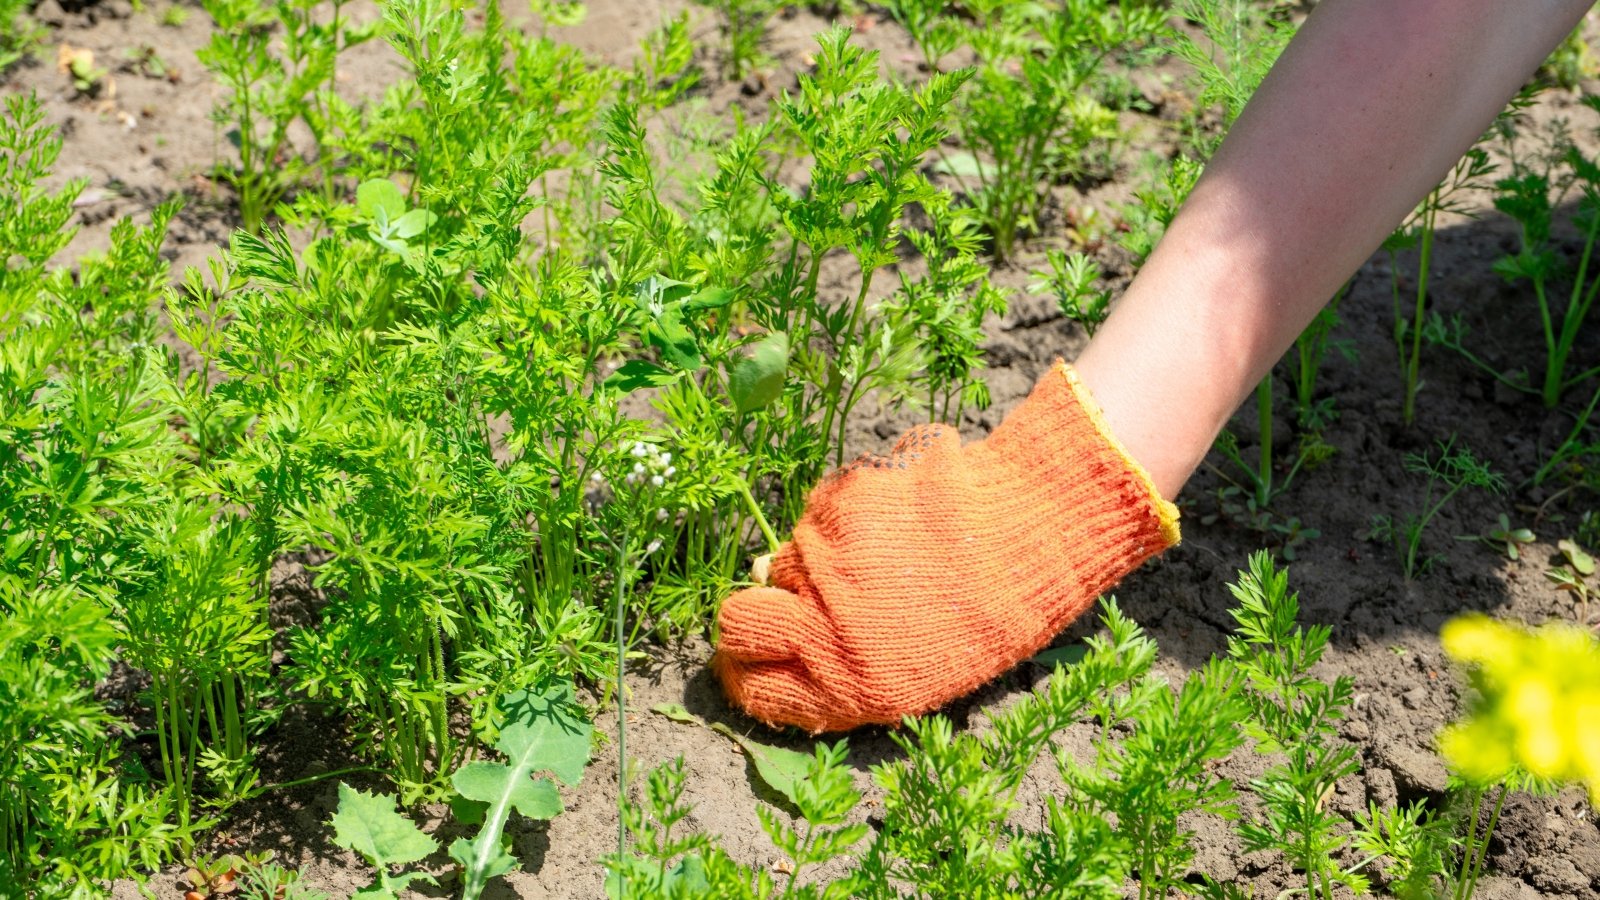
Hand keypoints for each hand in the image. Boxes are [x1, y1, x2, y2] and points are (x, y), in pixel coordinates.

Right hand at [712, 362, 1179, 732]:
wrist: (1032, 532)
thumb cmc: (988, 615)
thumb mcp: (920, 672)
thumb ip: (841, 666)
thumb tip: (775, 634)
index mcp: (851, 684)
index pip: (752, 689)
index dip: (742, 673)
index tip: (748, 660)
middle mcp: (824, 625)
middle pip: (738, 623)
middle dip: (750, 617)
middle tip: (786, 606)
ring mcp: (825, 560)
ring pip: (783, 562)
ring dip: (814, 565)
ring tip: (879, 561)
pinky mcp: (836, 504)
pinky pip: (815, 518)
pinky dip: (840, 523)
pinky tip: (889, 526)